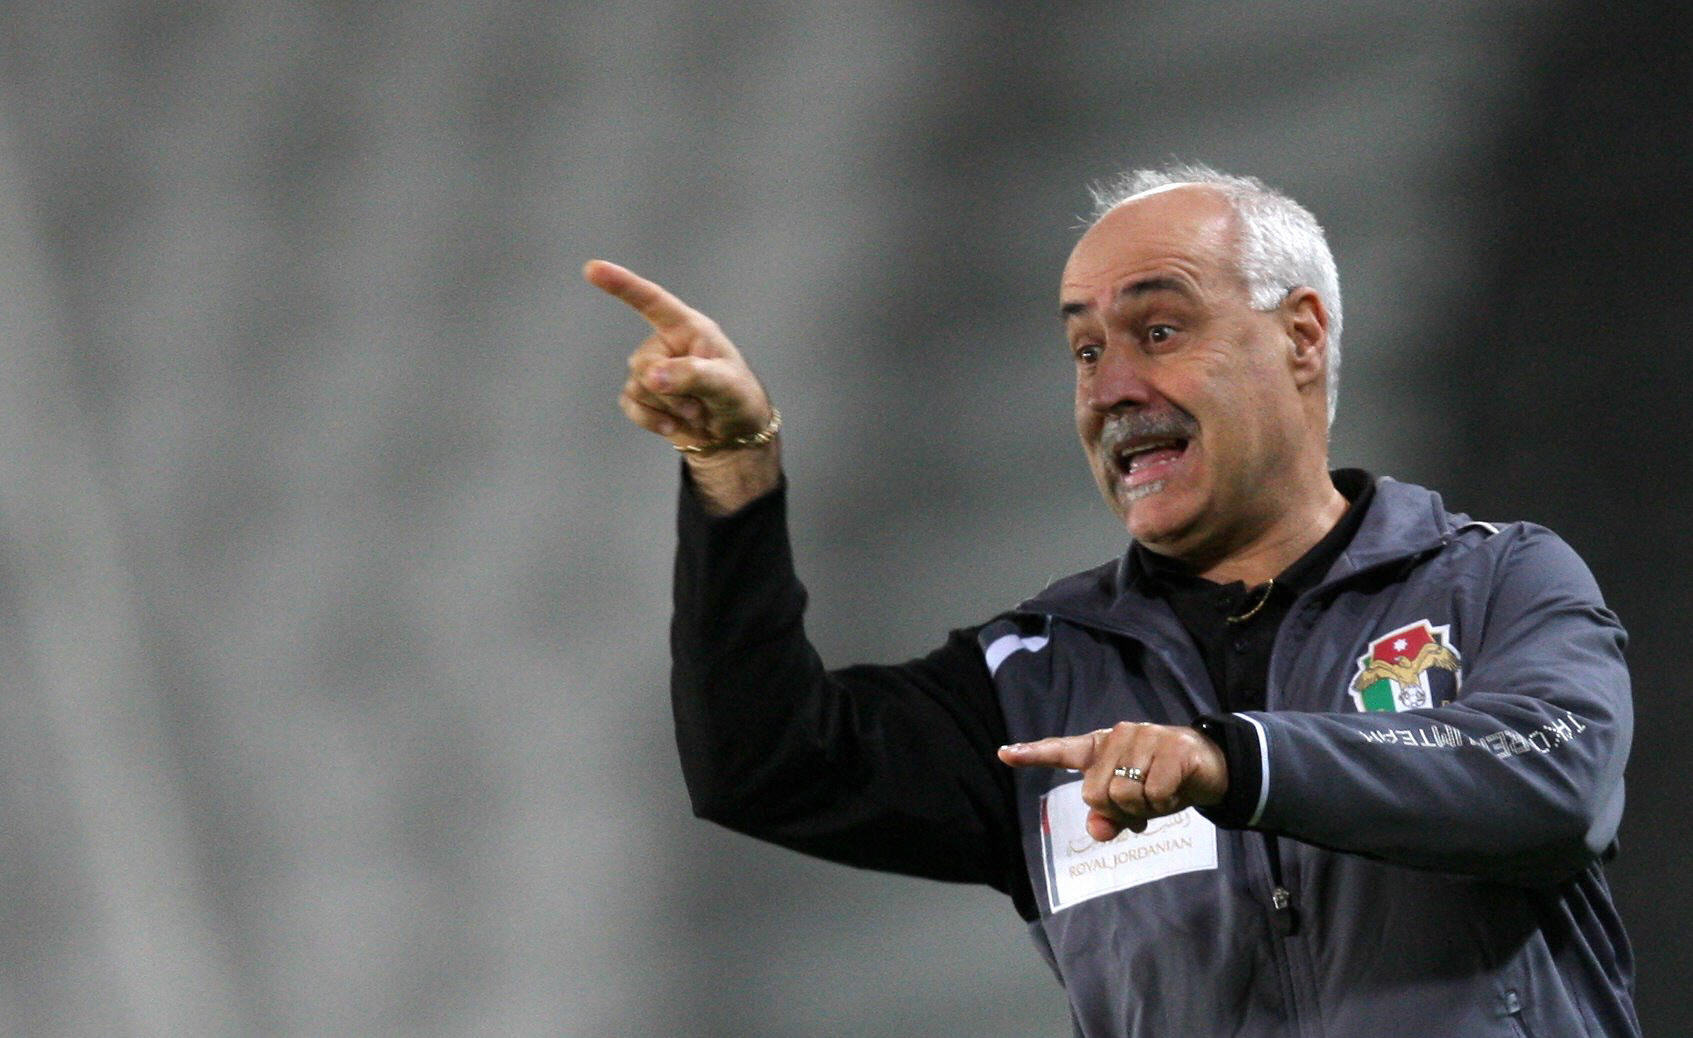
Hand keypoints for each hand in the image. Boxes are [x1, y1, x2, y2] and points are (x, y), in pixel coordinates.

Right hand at [584, 259, 779, 512]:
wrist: (734, 435)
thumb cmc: (739, 398)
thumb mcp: (727, 385)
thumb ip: (692, 375)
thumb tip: (651, 377)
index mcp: (688, 328)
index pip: (652, 301)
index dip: (622, 284)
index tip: (592, 268)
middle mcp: (666, 344)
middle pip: (643, 363)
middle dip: (670, 391)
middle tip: (700, 403)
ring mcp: (652, 369)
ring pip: (637, 387)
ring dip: (667, 408)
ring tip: (695, 412)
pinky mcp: (643, 395)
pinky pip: (630, 405)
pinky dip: (651, 420)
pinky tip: (673, 426)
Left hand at [998, 722, 1227, 841]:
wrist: (1210, 767)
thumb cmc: (1162, 783)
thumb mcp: (1133, 806)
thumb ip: (1108, 819)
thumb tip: (1095, 830)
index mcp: (1102, 748)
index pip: (1062, 751)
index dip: (1032, 754)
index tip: (1004, 753)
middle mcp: (1119, 736)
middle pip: (1096, 794)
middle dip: (1120, 811)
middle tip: (1142, 806)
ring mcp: (1146, 738)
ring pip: (1125, 796)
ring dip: (1146, 808)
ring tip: (1160, 794)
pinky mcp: (1173, 748)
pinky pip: (1155, 794)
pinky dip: (1166, 802)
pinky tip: (1176, 789)